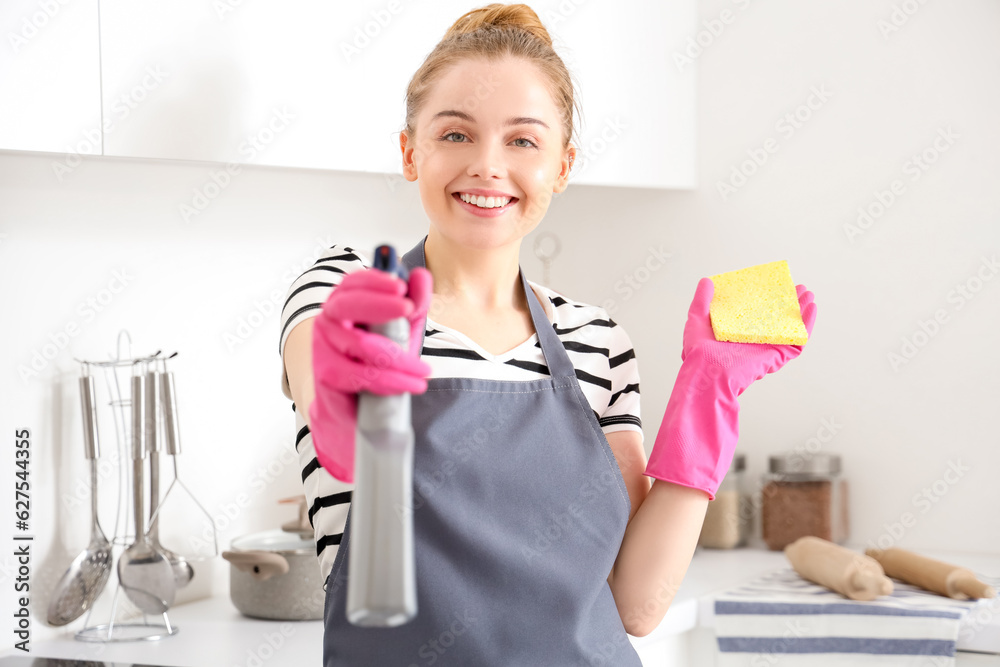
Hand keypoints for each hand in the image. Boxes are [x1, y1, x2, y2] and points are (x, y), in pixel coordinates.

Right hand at [308, 266, 432, 482]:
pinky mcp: (326, 374)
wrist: (356, 406)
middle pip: (347, 305)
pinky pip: (358, 375)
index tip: (400, 285)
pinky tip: (407, 384)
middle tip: (409, 308)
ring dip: (398, 358)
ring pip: (361, 346)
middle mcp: (328, 320)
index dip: (374, 280)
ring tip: (424, 371)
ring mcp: (323, 347)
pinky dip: (387, 380)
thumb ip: (414, 303)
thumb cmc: (378, 361)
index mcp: (345, 302)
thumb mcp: (402, 329)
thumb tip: (421, 275)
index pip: (353, 282)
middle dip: (380, 305)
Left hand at [681, 277, 816, 396]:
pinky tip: (812, 308)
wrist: (707, 371)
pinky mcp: (777, 355)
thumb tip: (707, 280)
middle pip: (777, 318)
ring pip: (790, 327)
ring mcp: (767, 346)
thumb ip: (702, 301)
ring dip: (802, 311)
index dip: (767, 297)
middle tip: (798, 287)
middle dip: (790, 302)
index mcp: (738, 330)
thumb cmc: (699, 351)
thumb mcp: (697, 319)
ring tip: (808, 294)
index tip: (775, 282)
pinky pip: (797, 341)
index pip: (756, 311)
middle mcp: (754, 338)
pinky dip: (808, 325)